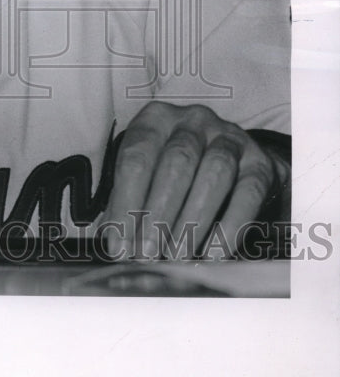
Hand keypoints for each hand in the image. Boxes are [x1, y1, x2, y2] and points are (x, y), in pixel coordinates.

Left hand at [101, 101, 286, 259]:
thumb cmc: (174, 170)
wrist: (231, 159)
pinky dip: (231, 226)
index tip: (119, 243)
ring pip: (214, 174)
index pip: (136, 159)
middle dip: (159, 213)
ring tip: (178, 256)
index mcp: (156, 120)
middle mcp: (193, 121)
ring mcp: (229, 137)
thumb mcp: (146, 175)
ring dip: (194, 220)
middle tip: (148, 253)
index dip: (125, 203)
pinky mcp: (258, 162)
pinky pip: (248, 192)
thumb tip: (118, 245)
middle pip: (176, 164)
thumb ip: (129, 203)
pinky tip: (214, 253)